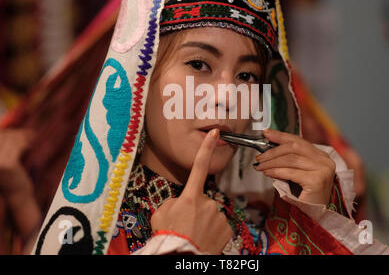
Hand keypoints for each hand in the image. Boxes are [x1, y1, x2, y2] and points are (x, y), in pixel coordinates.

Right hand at [0, 123, 33, 197]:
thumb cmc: (8, 172)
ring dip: (22, 137)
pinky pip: (18, 146)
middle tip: (29, 134)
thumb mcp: (0, 155)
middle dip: (15, 133)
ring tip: (30, 140)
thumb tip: (0, 120)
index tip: (6, 121)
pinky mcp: (7, 164)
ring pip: (10, 139)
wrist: (16, 192)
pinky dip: (25, 143)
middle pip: (0, 134)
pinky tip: (29, 146)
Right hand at [150, 128, 233, 253]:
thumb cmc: (168, 236)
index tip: (214, 133)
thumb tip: (182, 202)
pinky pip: (219, 225)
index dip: (206, 148)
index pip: (199, 166)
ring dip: (203, 222)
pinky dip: (213, 231)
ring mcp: (218, 216)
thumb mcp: (161, 213)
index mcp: (190, 196)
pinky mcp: (227, 229)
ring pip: (211, 214)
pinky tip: (204, 239)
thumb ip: (173, 201)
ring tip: (192, 233)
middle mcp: (207, 202)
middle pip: (202, 200)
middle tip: (185, 224)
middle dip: (195, 209)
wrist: (180, 256)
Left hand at [254, 129, 335, 205]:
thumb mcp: (297, 173)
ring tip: (260, 166)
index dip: (281, 136)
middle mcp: (325, 161)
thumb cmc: (304, 196)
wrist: (314, 217)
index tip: (266, 133)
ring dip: (272, 162)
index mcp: (321, 156)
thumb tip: (268, 150)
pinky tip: (267, 173)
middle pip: (294, 147)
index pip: (299, 141)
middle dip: (273, 150)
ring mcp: (323, 170)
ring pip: (291, 159)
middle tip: (259, 156)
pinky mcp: (317, 181)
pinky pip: (291, 172)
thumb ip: (288, 160)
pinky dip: (276, 171)